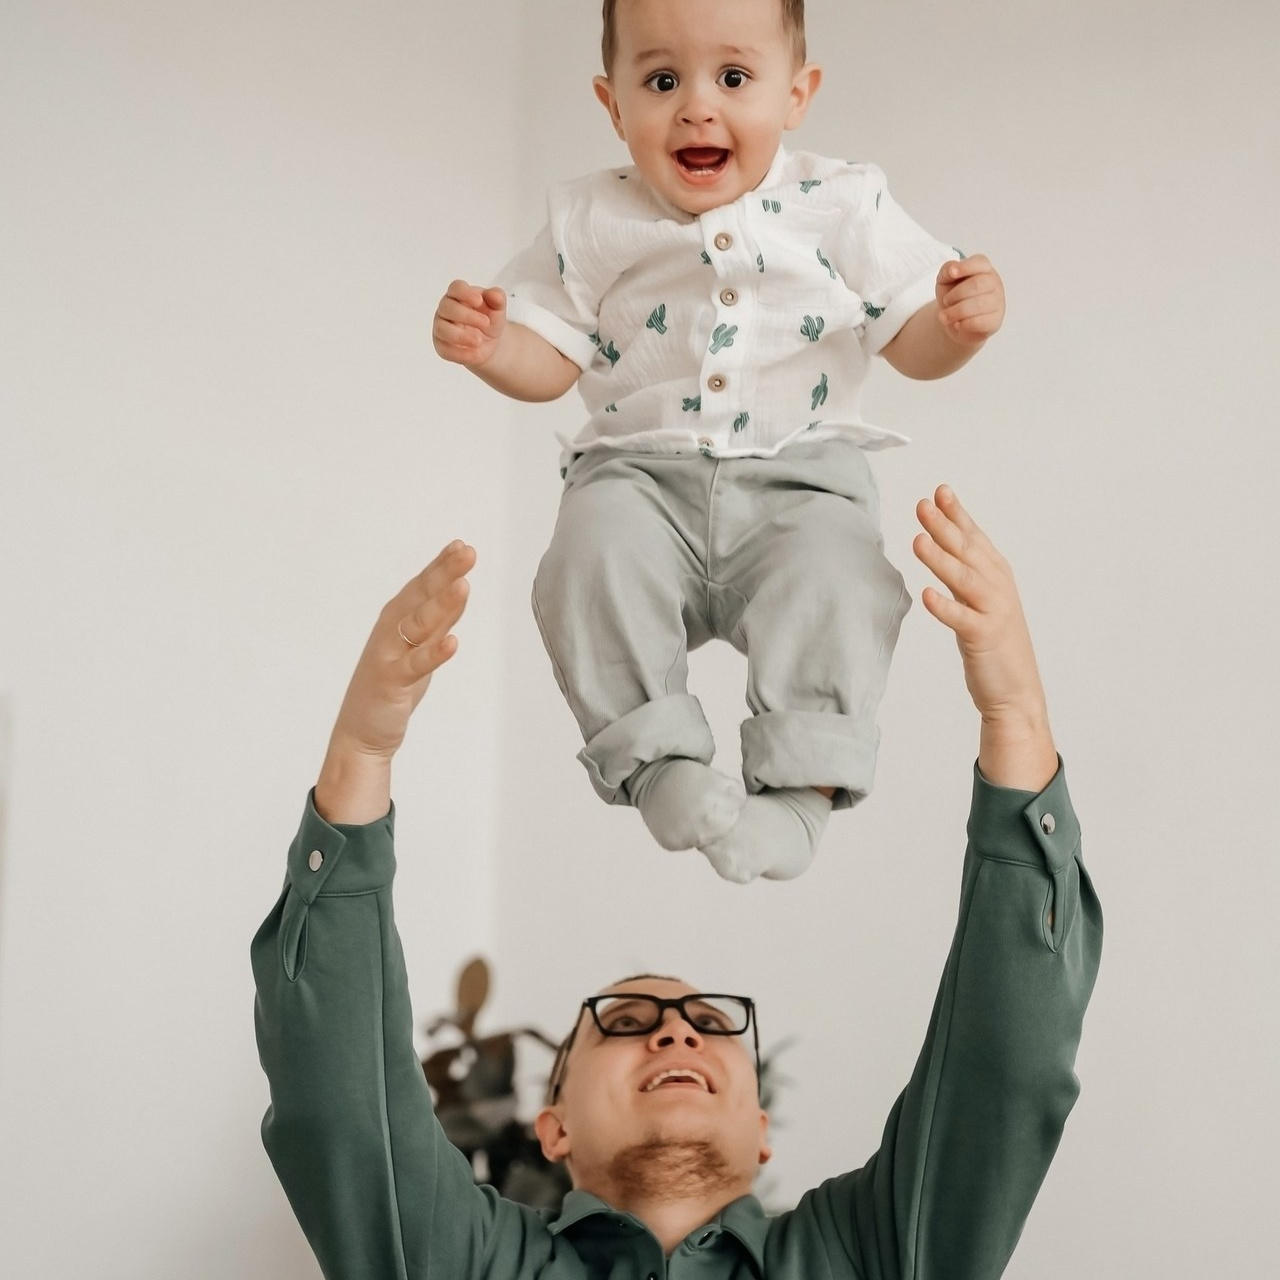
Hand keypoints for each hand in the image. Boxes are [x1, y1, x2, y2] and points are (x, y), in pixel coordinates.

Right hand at [316, 542, 475, 822]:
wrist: (361, 732)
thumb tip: (460, 587)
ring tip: (463, 586)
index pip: (423, 585)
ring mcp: (389, 654)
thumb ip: (439, 619)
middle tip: (467, 552)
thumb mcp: (420, 646)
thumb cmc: (392, 684)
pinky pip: (415, 665)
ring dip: (440, 605)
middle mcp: (391, 630)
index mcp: (397, 618)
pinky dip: (433, 653)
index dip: (442, 565)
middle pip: (421, 596)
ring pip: (418, 625)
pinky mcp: (392, 682)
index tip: (462, 546)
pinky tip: (452, 642)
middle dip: (444, 573)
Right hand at [433, 280, 507, 367]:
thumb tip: (495, 294)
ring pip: (441, 329)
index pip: (455, 288)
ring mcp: (441, 328)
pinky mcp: (442, 347)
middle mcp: (445, 309)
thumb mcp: (498, 309)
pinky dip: (461, 353)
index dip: (465, 293)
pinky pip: (445, 350)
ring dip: (460, 336)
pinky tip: (475, 354)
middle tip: (486, 323)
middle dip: (467, 316)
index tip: (479, 300)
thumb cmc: (488, 320)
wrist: (489, 343)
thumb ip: (498, 299)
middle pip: (446, 307)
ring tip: (479, 341)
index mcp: (458, 295)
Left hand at [913, 486, 1055, 788]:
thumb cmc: (994, 644)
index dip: (957, 514)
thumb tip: (940, 541)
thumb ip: (964, 572)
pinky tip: (926, 595)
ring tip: (918, 540)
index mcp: (997, 576)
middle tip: (923, 504)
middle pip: (967, 552)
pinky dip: (945, 607)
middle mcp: (998, 588)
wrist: (1016, 692)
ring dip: (941, 559)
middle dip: (945, 526)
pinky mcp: (983, 639)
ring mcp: (993, 612)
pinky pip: (961, 620)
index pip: (973, 538)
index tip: (939, 491)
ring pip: (965, 580)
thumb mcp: (981, 600)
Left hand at [935, 255, 1004, 346]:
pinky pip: (978, 322)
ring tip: (945, 316)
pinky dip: (962, 324)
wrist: (955, 322)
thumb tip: (952, 269)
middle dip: (954, 295)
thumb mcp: (945, 281)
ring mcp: (997, 302)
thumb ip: (946, 270)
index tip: (951, 273)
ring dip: (954, 312)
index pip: (980, 262)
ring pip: (978, 305)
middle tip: (946, 301)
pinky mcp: (995, 321)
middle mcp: (994, 283)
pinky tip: (958, 324)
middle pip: (976, 285)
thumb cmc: (954, 298)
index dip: (965, 267)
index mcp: (984, 269)